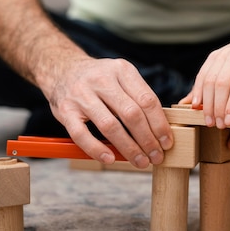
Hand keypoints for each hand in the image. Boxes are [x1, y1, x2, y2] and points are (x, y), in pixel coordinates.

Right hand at [46, 57, 172, 167]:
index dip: (160, 124)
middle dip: (148, 140)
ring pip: (110, 125)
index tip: (167, 142)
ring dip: (128, 148)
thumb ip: (138, 98)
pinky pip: (82, 134)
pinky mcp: (65, 110)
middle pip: (131, 114)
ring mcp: (81, 94)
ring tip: (140, 161)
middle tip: (156, 156)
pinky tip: (110, 158)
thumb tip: (160, 130)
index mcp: (122, 70)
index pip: (147, 100)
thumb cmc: (100, 80)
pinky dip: (97, 149)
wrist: (62, 69)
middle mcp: (102, 80)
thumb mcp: (121, 77)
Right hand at [184, 32, 229, 129]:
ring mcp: (224, 52)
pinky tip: (197, 105)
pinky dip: (198, 90)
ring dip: (206, 102)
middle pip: (222, 83)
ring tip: (208, 120)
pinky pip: (202, 73)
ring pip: (209, 79)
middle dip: (217, 107)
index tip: (229, 123)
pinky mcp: (214, 55)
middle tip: (217, 125)